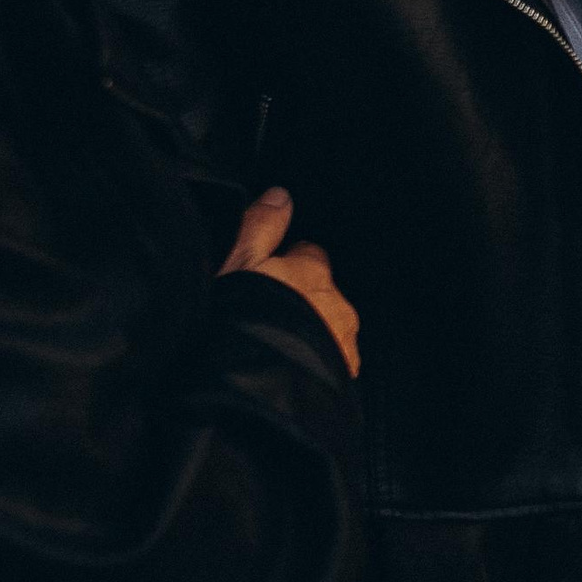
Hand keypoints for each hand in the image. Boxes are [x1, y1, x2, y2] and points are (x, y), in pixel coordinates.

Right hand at [225, 186, 359, 377]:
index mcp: (312, 272)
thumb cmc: (242, 318)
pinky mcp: (343, 380)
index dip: (287, 262)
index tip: (269, 273)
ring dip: (310, 335)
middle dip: (301, 301)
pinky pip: (331, 366)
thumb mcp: (237, 261)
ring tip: (275, 349)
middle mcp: (336, 306)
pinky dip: (315, 366)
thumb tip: (280, 196)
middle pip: (321, 295)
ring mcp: (343, 346)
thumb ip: (260, 226)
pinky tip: (289, 373)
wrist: (260, 385)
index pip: (309, 255)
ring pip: (330, 330)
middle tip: (266, 315)